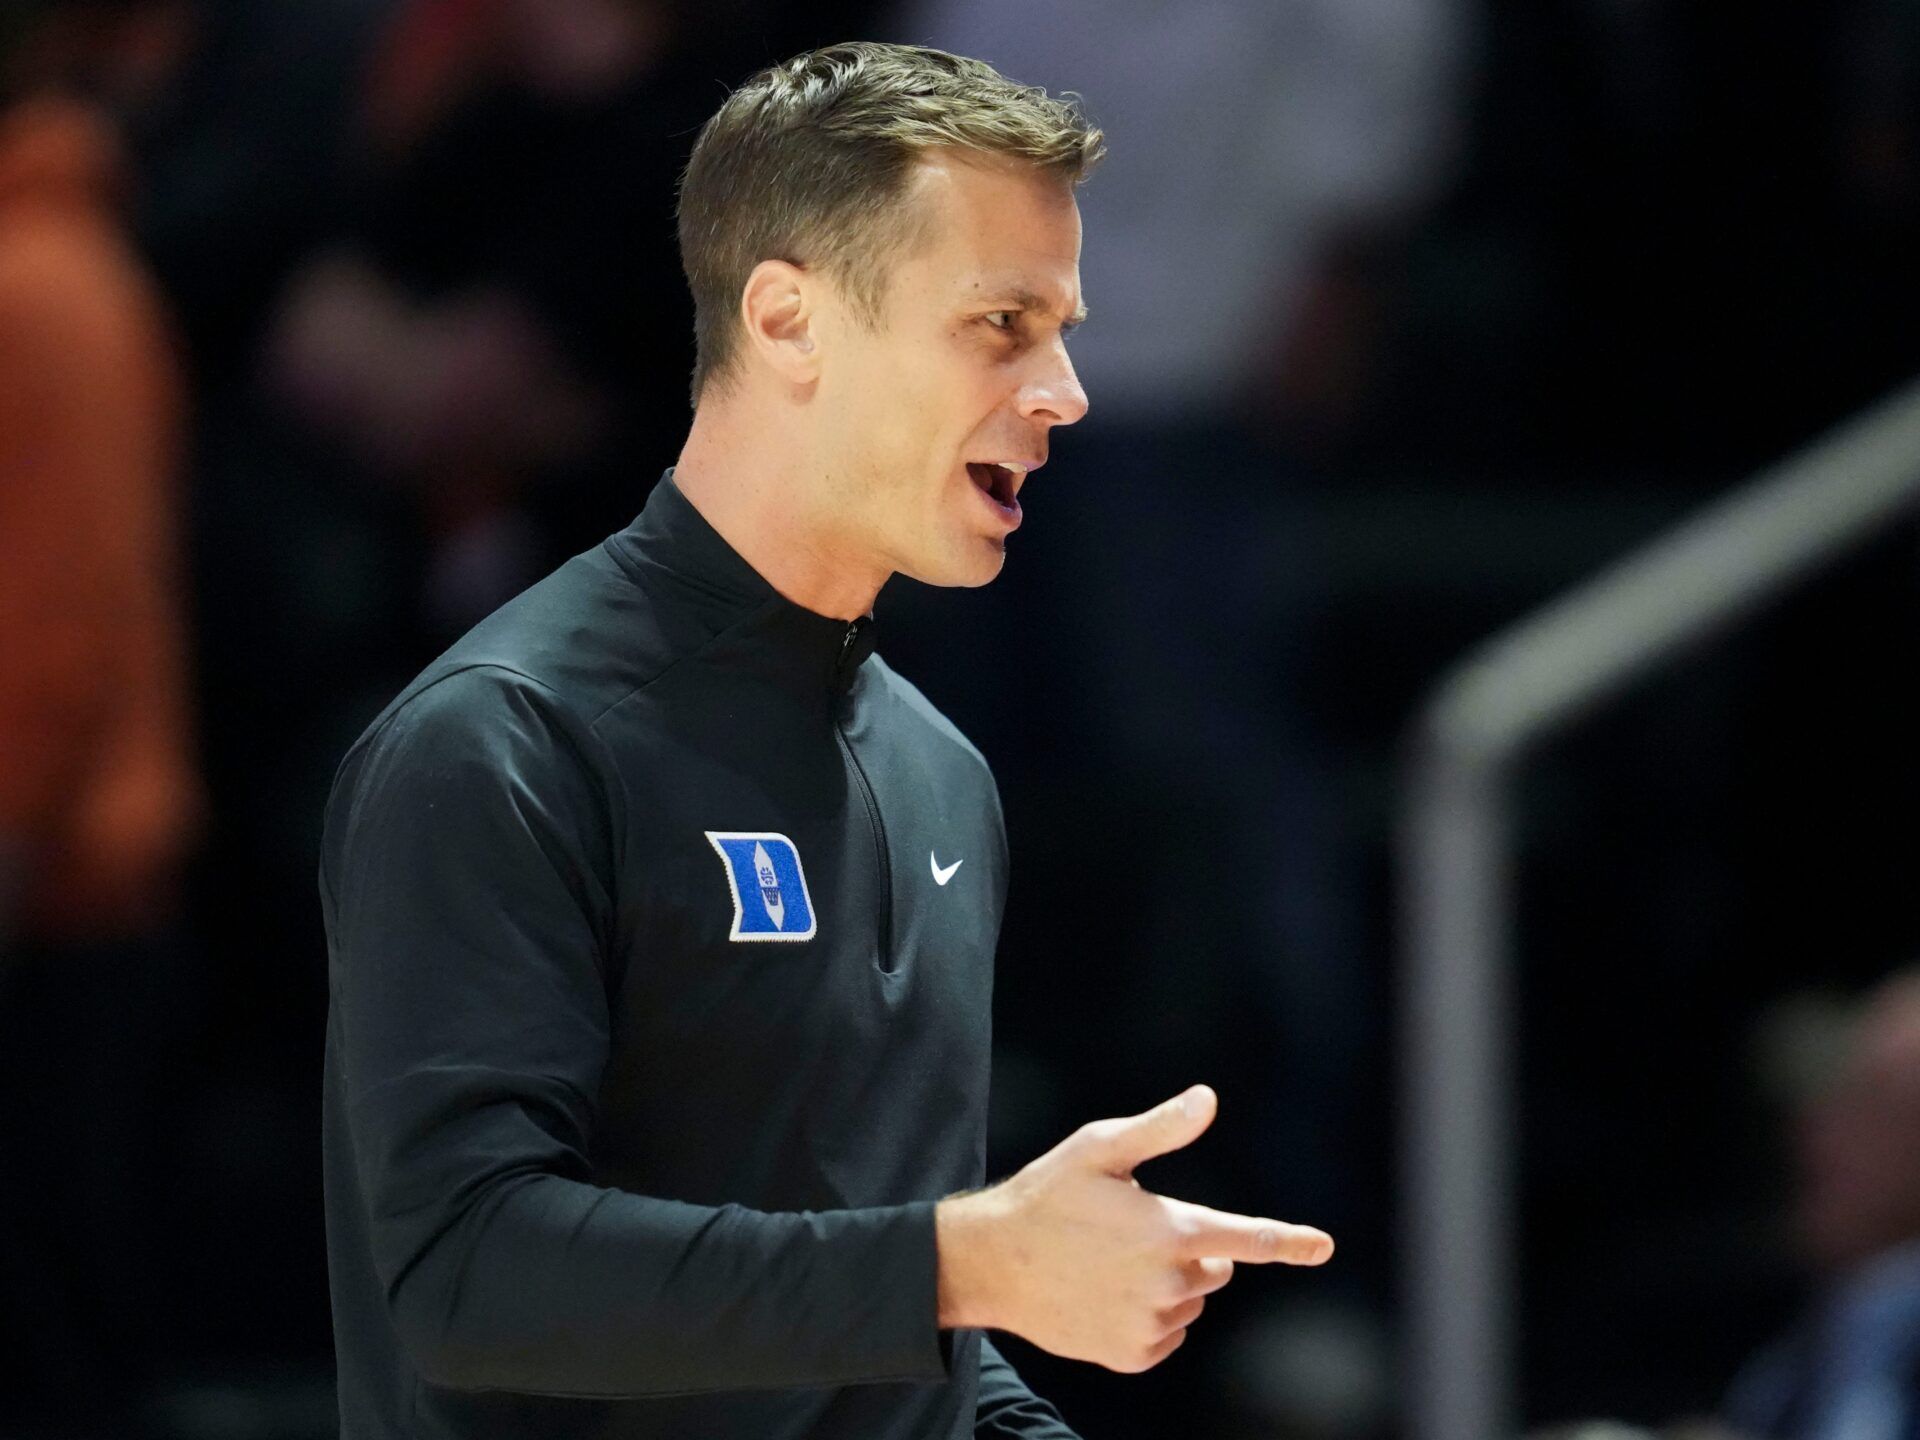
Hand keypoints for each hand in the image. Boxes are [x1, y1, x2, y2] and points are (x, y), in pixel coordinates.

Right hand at [936, 1085, 1332, 1372]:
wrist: (993, 1263)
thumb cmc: (1048, 1194)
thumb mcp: (1099, 1148)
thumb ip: (1161, 1129)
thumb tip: (1208, 1099)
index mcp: (1169, 1230)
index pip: (1247, 1238)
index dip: (1290, 1241)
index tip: (1323, 1246)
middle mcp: (1168, 1284)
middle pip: (1216, 1268)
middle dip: (1192, 1249)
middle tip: (1134, 1231)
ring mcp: (1150, 1324)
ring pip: (1191, 1299)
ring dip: (1168, 1282)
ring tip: (1110, 1262)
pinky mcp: (1132, 1353)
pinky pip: (1168, 1332)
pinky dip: (1150, 1315)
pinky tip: (1107, 1294)